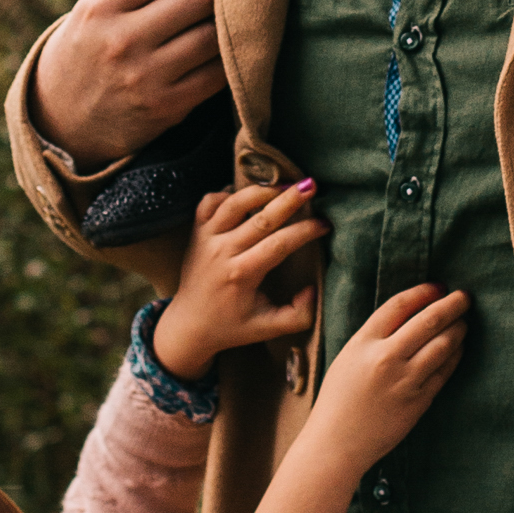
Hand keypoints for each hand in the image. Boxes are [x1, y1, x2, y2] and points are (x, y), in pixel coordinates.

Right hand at [32, 0, 223, 170]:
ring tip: (231, 9)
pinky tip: (226, 46)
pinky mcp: (168, 109)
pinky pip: (218, 73)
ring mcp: (146, 78)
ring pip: (214, 34)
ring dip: (230, 18)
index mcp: (102, 4)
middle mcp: (121, 40)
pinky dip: (229, 56)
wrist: (63, 118)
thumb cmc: (93, 39)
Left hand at [149, 179, 328, 379]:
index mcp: (241, 275)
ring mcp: (206, 239)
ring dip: (261, 189)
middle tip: (311, 186)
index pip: (279, 244)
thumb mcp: (268, 328)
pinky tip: (248, 195)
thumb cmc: (232, 327)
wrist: (189, 326)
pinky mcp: (196, 232)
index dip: (305, 231)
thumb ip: (298, 315)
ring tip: (285, 184)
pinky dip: (227, 193)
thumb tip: (314, 290)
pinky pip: (209, 202)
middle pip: (261, 217)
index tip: (324, 224)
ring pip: (235, 203)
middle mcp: (222, 252)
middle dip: (289, 200)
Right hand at [237, 284, 470, 512]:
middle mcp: (385, 357)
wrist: (336, 444)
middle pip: (428, 320)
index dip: (423, 292)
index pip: (399, 305)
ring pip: (442, 344)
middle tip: (464, 297)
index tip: (437, 287)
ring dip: (457, 329)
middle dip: (451, 305)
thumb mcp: (348, 358)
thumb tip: (408, 316)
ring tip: (463, 322)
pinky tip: (458, 348)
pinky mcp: (419, 401)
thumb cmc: (338, 401)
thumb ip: (374, 337)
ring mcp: (405, 380)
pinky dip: (455, 355)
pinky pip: (444, 371)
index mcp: (363, 343)